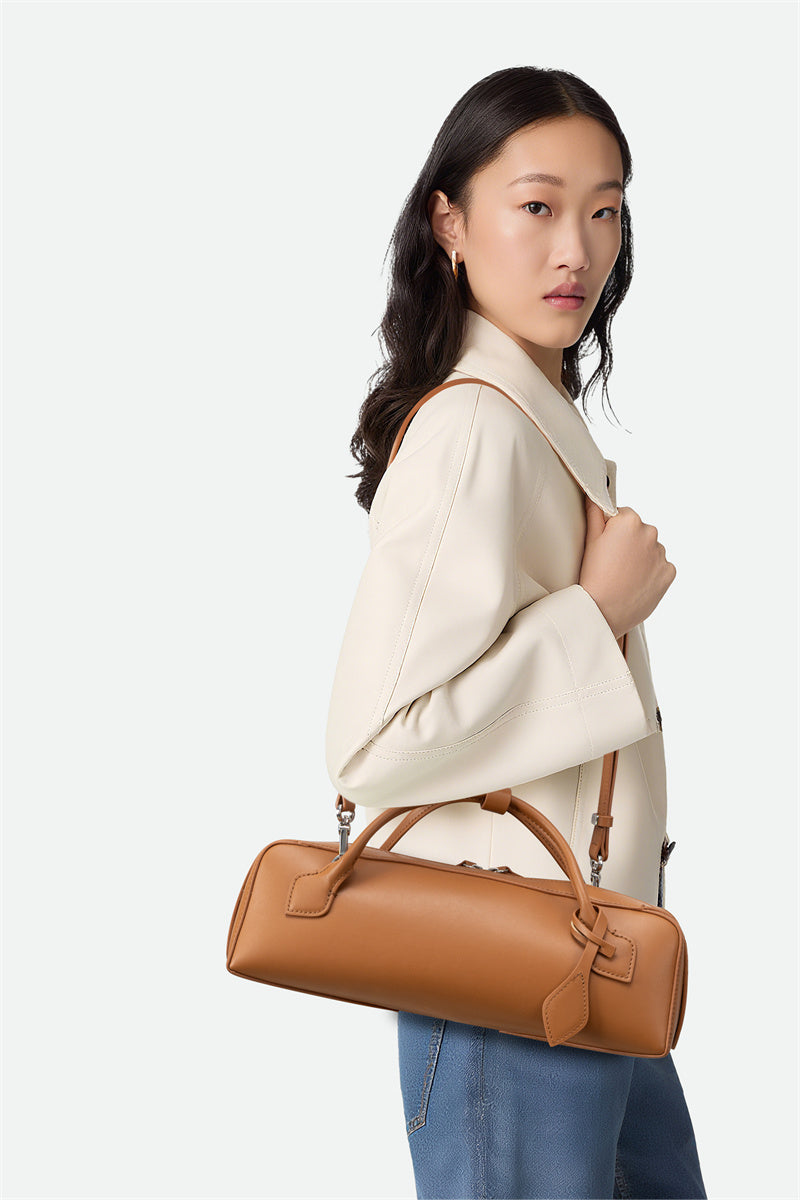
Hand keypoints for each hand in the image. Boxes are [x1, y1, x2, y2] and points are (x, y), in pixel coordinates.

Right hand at [578, 495, 676, 639]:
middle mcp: (650, 533)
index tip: (606, 546)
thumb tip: (595, 498)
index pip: (623, 515)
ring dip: (641, 558)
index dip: (612, 531)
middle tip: (613, 562)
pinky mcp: (669, 572)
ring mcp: (661, 554)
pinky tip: (635, 582)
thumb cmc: (593, 577)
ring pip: (650, 550)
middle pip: (640, 531)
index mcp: (629, 521)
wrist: (603, 611)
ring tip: (624, 575)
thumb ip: (595, 514)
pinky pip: (660, 567)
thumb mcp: (590, 541)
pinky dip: (651, 573)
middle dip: (629, 543)